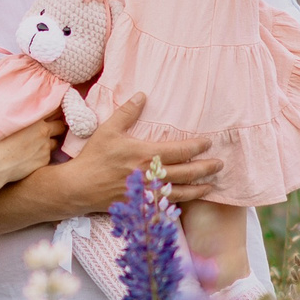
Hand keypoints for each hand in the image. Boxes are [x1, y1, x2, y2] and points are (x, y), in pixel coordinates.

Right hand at [0, 114, 58, 188]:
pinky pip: (48, 155)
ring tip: (38, 141)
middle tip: (48, 125)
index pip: (55, 108)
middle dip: (56, 125)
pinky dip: (42, 153)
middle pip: (61, 125)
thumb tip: (5, 98)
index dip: (53, 109)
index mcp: (36, 118)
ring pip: (56, 141)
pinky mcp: (43, 162)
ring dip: (50, 140)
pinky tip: (32, 154)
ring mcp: (45, 148)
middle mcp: (44, 132)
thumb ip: (8, 107)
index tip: (49, 110)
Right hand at [61, 94, 218, 209]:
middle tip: (220, 164)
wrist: (79, 187)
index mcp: (144, 154)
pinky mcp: (142, 204)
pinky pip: (168, 204)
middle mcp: (150, 174)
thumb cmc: (94, 157)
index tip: (208, 143)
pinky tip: (189, 198)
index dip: (197, 146)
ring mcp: (147, 192)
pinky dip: (182, 201)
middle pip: (186, 172)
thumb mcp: (108, 130)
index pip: (179, 150)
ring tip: (212, 184)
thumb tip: (142, 95)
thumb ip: (127, 112)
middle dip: (206, 168)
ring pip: (181, 191)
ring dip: (199, 187)